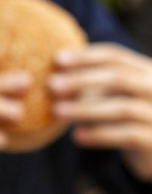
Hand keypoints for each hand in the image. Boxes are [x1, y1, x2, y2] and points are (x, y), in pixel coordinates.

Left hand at [52, 43, 151, 180]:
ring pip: (123, 108)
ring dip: (85, 109)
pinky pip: (127, 135)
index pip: (116, 57)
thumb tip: (53, 72)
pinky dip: (99, 134)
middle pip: (119, 79)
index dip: (85, 57)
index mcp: (147, 71)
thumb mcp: (114, 95)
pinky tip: (76, 137)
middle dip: (82, 80)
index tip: (56, 59)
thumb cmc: (127, 117)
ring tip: (56, 112)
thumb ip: (93, 82)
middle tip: (51, 85)